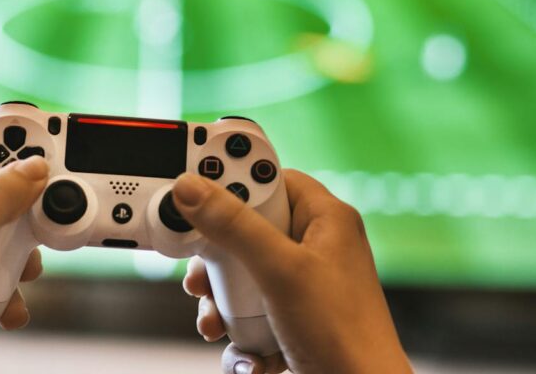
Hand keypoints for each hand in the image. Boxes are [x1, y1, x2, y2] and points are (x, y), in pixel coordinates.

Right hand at [172, 170, 411, 373]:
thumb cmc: (343, 333)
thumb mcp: (280, 271)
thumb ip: (234, 226)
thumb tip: (191, 188)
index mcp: (325, 219)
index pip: (270, 179)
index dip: (234, 181)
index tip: (195, 189)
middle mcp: (314, 248)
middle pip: (245, 231)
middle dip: (217, 261)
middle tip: (202, 273)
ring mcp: (302, 287)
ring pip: (240, 278)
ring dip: (222, 306)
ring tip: (217, 323)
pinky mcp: (292, 320)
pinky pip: (250, 316)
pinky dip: (241, 337)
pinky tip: (251, 356)